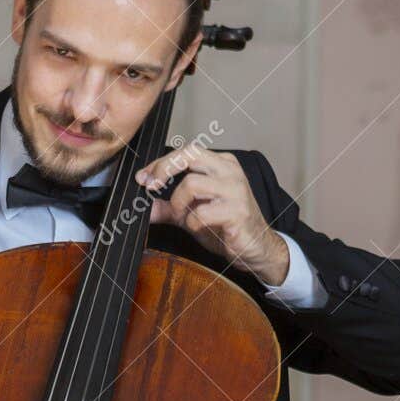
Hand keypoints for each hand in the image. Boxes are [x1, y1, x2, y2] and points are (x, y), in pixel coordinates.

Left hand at [135, 144, 289, 286]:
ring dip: (178, 204)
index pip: (186, 152)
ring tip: (183, 217)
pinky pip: (202, 213)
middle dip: (164, 169)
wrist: (256, 248)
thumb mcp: (192, 215)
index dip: (161, 163)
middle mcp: (229, 171)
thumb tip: (144, 209)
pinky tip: (200, 228)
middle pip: (190, 154)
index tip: (143, 178)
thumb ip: (169, 209)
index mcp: (220, 164)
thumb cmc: (227, 227)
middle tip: (151, 187)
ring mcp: (235, 190)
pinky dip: (193, 223)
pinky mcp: (237, 212)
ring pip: (192, 184)